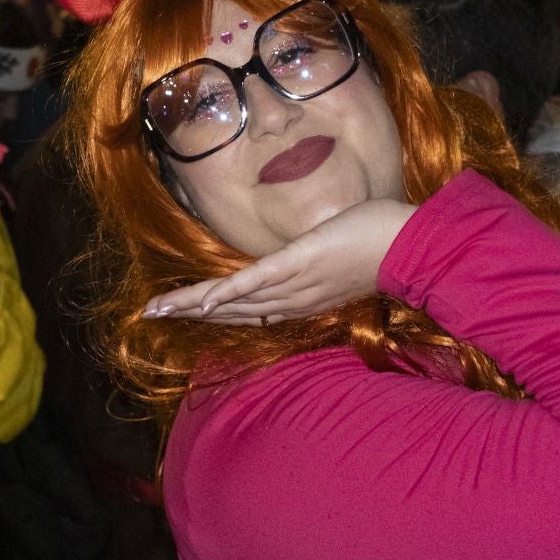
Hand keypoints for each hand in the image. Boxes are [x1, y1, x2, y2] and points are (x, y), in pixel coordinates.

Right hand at [143, 198, 418, 324]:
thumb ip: (310, 264)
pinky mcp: (299, 264)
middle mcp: (291, 299)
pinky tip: (204, 299)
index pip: (245, 310)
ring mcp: (293, 283)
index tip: (179, 312)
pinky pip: (258, 282)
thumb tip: (294, 257)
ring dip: (195, 305)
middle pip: (231, 310)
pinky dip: (229, 292)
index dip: (209, 312)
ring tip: (160, 308)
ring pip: (236, 300)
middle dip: (189, 312)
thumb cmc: (376, 245)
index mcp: (297, 300)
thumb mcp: (335, 260)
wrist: (408, 244)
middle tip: (151, 314)